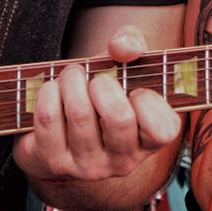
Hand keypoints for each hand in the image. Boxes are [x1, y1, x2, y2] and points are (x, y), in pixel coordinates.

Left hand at [14, 24, 180, 184]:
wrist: (58, 137)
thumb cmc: (99, 97)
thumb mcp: (122, 68)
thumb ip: (130, 44)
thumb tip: (121, 45)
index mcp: (148, 142)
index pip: (163, 129)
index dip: (148, 102)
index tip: (134, 90)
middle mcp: (123, 161)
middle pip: (118, 117)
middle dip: (101, 83)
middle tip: (95, 78)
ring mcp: (89, 166)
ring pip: (80, 113)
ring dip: (71, 81)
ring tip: (71, 77)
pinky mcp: (55, 163)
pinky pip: (49, 117)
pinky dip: (49, 92)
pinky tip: (53, 91)